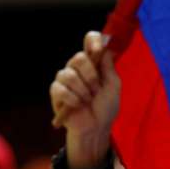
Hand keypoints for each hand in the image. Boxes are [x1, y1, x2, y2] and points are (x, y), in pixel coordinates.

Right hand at [50, 31, 120, 168]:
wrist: (96, 127)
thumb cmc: (106, 107)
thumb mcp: (113, 86)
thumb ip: (109, 67)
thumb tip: (106, 48)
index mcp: (93, 62)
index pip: (89, 40)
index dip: (93, 40)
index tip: (97, 49)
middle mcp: (77, 67)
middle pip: (78, 57)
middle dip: (91, 76)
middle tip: (96, 90)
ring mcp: (65, 78)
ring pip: (69, 74)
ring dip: (83, 91)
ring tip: (87, 101)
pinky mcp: (56, 92)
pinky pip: (61, 89)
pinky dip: (73, 99)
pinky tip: (78, 105)